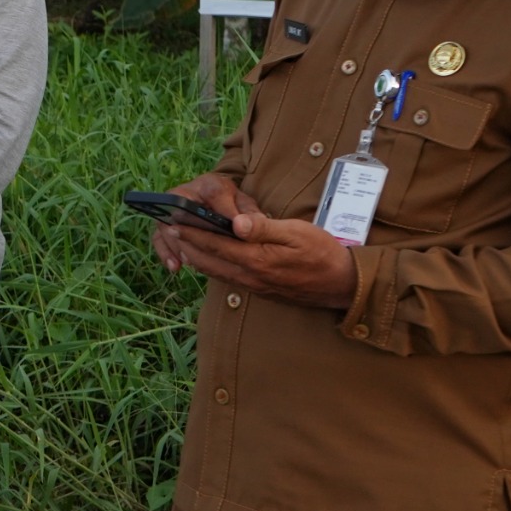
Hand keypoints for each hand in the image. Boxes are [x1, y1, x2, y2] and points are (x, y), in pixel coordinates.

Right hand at [149, 174, 260, 275]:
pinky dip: (165, 252)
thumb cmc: (237, 209)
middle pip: (180, 209)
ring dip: (176, 244)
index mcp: (211, 184)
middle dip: (191, 233)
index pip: (214, 193)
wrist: (224, 205)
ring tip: (189, 262)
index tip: (234, 231)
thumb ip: (253, 218)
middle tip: (203, 251)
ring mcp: (171, 208)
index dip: (223, 211)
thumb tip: (242, 228)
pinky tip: (175, 267)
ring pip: (166, 224)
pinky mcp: (165, 222)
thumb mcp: (249, 210)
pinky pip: (158, 237)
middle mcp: (186, 192)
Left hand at [150, 175, 356, 309]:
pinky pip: (227, 278)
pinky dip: (211, 267)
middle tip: (167, 230)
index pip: (216, 243)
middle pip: (209, 259)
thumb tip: (236, 223)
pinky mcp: (260, 290)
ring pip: (216, 271)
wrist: (343, 284)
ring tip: (180, 244)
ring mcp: (254, 285)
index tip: (173, 220)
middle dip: (186, 245)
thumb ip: (264, 228)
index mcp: (257, 258)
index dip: (192, 232)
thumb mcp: (296, 232)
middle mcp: (251, 275)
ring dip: (196, 257)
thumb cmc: (322, 252)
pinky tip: (207, 261)